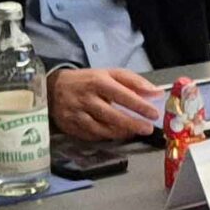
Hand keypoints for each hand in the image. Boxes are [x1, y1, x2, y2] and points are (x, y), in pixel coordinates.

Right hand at [49, 66, 165, 142]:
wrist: (53, 87)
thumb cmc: (87, 80)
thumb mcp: (110, 73)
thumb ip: (135, 82)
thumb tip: (156, 93)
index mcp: (97, 82)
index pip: (122, 95)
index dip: (139, 106)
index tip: (153, 114)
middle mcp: (85, 98)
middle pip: (112, 115)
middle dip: (132, 124)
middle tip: (147, 129)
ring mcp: (76, 114)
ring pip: (102, 128)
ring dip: (121, 132)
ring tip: (134, 132)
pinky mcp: (69, 126)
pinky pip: (91, 135)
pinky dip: (106, 136)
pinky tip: (117, 134)